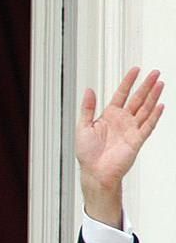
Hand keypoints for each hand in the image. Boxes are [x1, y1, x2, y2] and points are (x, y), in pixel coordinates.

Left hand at [76, 67, 164, 225]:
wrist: (95, 172)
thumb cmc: (88, 155)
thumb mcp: (82, 127)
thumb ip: (87, 108)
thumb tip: (88, 91)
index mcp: (108, 116)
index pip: (121, 94)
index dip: (128, 82)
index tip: (135, 70)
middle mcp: (121, 121)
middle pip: (137, 99)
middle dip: (146, 85)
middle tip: (155, 73)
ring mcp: (130, 130)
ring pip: (145, 109)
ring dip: (153, 96)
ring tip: (160, 84)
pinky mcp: (137, 140)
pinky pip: (148, 125)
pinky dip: (155, 115)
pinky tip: (160, 105)